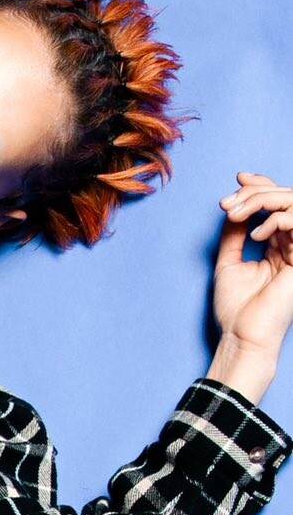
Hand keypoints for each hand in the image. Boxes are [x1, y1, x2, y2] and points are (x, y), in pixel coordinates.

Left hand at [210, 173, 292, 400]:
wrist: (242, 335)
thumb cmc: (236, 308)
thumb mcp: (229, 262)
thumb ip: (235, 232)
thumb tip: (234, 205)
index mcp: (277, 243)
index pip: (276, 203)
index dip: (260, 185)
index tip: (237, 179)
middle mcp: (291, 242)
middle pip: (285, 196)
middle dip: (255, 192)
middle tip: (227, 205)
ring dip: (262, 201)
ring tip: (236, 215)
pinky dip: (276, 219)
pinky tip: (257, 235)